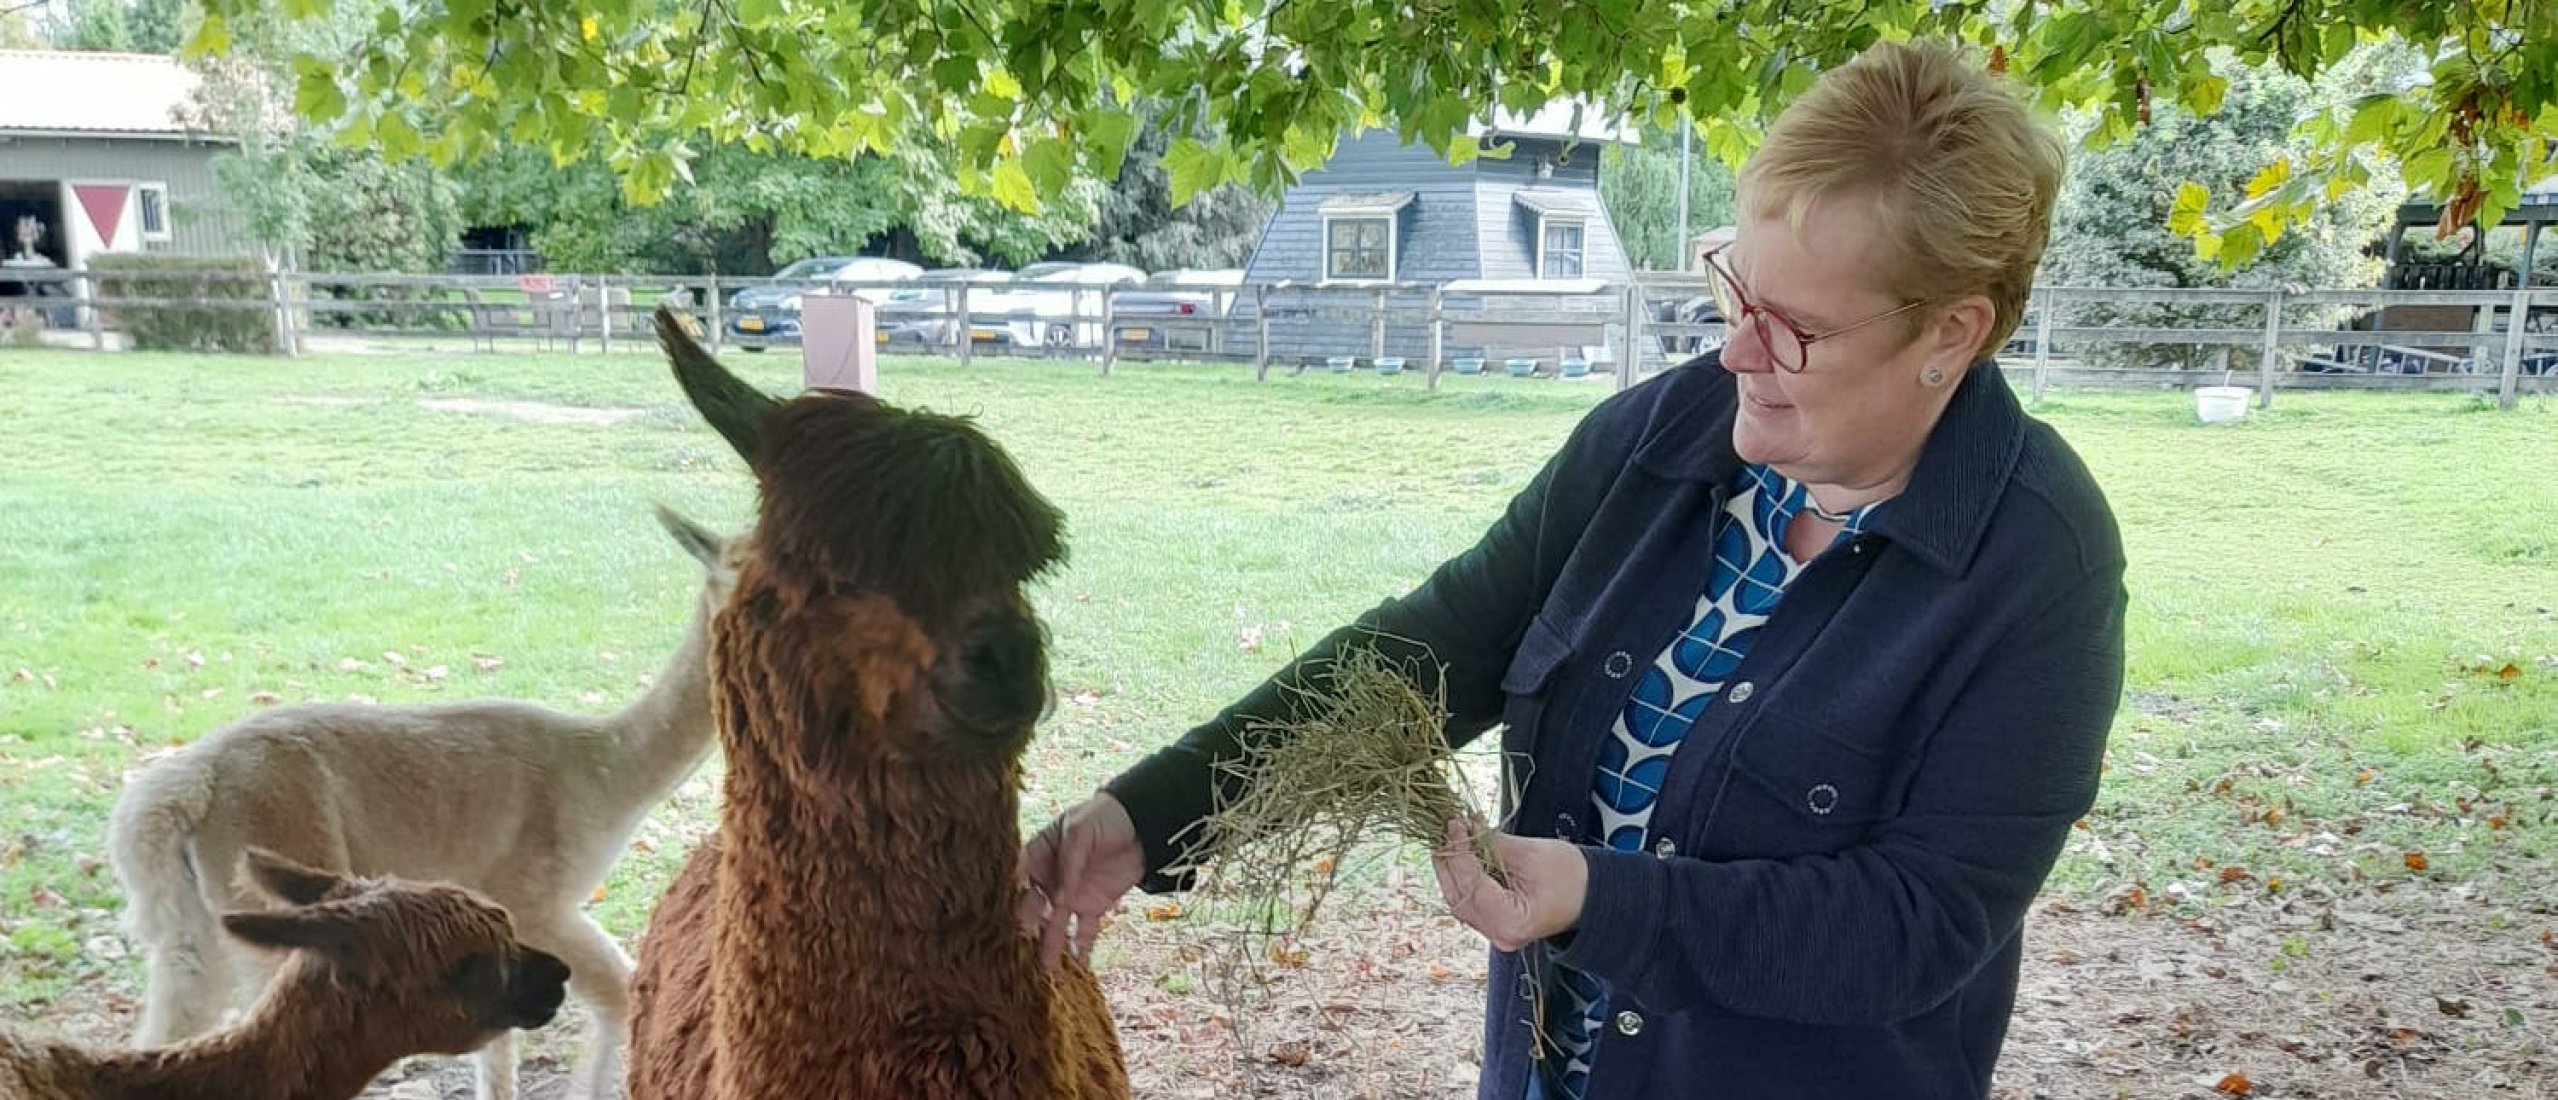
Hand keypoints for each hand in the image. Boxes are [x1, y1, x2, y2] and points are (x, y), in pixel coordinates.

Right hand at [1018, 794, 1145, 968]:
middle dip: (1027, 925)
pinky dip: (1082, 949)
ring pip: (1055, 924)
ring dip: (1050, 945)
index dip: (1012, 894)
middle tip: (1023, 943)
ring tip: (1046, 969)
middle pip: (1032, 906)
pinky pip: (1084, 931)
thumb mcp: (1082, 828)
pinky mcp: (1093, 907)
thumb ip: (1069, 859)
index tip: (1005, 913)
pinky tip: (1077, 968)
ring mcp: (1070, 896)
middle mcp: (1049, 879)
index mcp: (1039, 855)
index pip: (1019, 877)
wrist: (1143, 824)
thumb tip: (1059, 895)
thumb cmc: (1104, 817)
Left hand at [1432, 817, 1589, 952]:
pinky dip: (1465, 875)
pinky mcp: (1496, 921)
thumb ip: (1492, 845)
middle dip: (1449, 860)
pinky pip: (1471, 899)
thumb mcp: (1530, 854)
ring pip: (1460, 898)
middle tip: (1447, 829)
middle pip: (1458, 896)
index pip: (1471, 885)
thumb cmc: (1573, 878)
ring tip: (1454, 836)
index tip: (1455, 825)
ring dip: (1453, 867)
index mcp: (1510, 922)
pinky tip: (1465, 852)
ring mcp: (1496, 931)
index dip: (1459, 852)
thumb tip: (1465, 828)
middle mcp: (1499, 933)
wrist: (1594, 895)